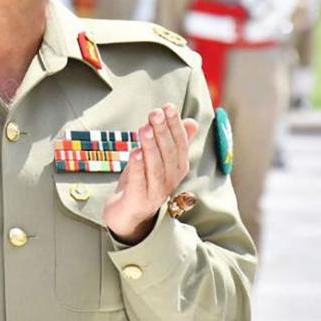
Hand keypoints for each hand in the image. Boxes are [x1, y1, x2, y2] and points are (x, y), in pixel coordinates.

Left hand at [103, 104, 198, 244]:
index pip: (179, 144)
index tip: (168, 106)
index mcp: (178, 167)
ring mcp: (156, 191)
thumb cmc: (144, 180)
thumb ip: (174, 141)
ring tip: (144, 128)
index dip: (175, 125)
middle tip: (154, 113)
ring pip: (156, 167)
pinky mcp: (139, 200)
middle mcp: (171, 179)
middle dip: (162, 131)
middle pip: (168, 153)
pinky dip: (138, 167)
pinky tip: (135, 152)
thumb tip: (192, 121)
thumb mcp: (159, 158)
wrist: (127, 213)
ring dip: (150, 146)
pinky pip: (139, 181)